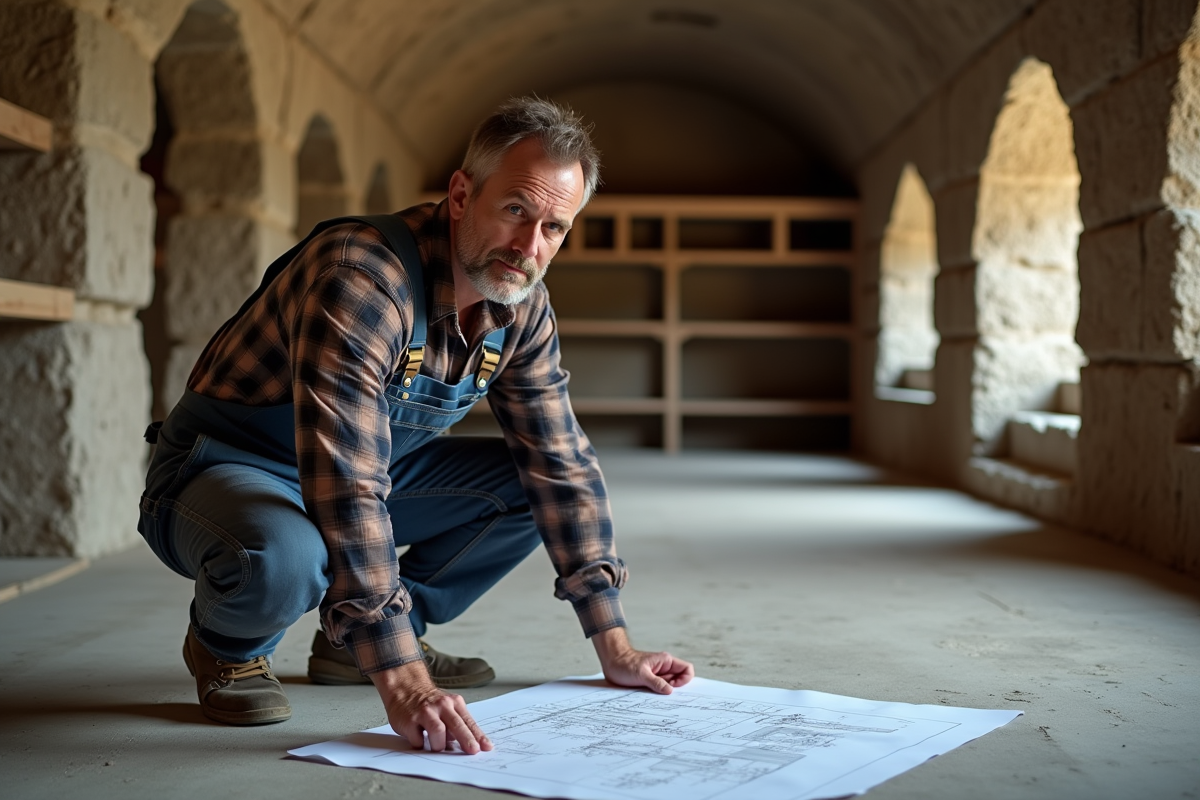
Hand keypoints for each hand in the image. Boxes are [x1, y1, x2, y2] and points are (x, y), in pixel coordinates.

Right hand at [368, 661, 492, 753]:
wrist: (405, 687)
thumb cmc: (428, 702)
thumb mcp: (447, 707)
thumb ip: (457, 723)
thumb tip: (467, 743)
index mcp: (454, 703)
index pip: (469, 721)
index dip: (478, 735)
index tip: (486, 747)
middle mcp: (441, 706)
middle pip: (457, 725)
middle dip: (467, 740)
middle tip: (473, 751)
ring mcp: (425, 712)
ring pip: (438, 732)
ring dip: (439, 744)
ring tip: (437, 746)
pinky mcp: (409, 721)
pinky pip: (419, 739)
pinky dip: (421, 744)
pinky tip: (420, 738)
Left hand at [591, 627, 694, 694]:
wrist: (611, 662)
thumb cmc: (624, 663)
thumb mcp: (641, 674)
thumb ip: (656, 682)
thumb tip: (670, 691)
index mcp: (666, 661)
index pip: (687, 669)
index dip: (685, 680)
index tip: (673, 688)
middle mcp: (664, 668)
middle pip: (679, 681)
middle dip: (676, 690)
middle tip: (666, 698)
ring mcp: (657, 676)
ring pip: (669, 687)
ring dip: (664, 694)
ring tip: (655, 698)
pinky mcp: (650, 682)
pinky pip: (659, 690)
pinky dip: (657, 696)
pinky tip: (650, 700)